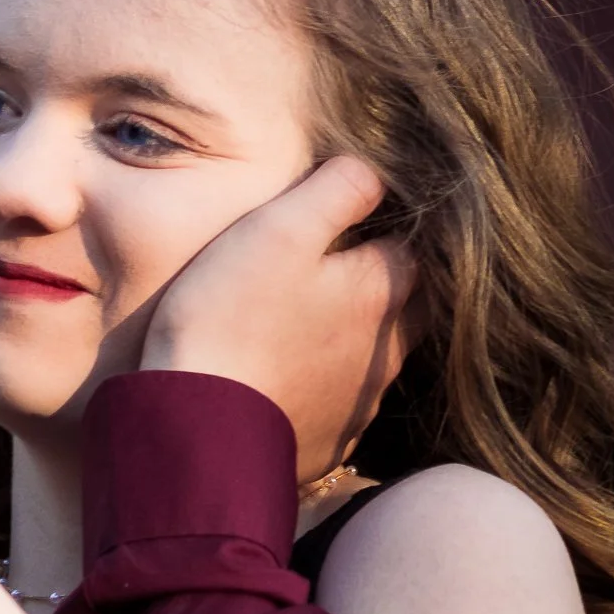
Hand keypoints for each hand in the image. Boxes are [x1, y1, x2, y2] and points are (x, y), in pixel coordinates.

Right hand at [142, 157, 413, 481]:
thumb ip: (337, 189)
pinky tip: (286, 380)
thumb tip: (376, 170)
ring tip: (305, 325)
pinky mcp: (328, 443)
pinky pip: (337, 407)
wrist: (201, 429)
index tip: (351, 220)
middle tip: (338, 268)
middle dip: (383, 286)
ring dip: (352, 340)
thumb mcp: (279, 230)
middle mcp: (385, 352)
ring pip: (374, 359)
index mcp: (381, 292)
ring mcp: (358, 404)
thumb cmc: (233, 319)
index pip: (412, 248)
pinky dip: (320, 388)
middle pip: (407, 307)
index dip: (384, 229)